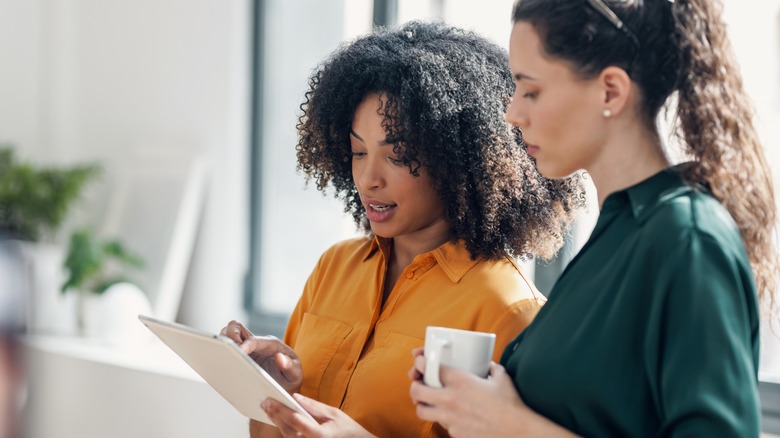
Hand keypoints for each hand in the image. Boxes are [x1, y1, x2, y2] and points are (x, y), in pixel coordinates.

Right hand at [220, 320, 302, 392]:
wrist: (287, 384)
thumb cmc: (291, 377)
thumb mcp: (296, 374)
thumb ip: (290, 366)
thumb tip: (280, 358)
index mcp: (271, 344)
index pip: (254, 340)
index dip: (245, 345)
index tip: (239, 352)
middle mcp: (257, 343)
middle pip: (236, 327)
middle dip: (229, 335)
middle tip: (228, 351)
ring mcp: (248, 348)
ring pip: (228, 334)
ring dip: (223, 341)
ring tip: (224, 355)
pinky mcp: (241, 355)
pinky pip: (227, 347)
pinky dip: (221, 350)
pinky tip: (220, 361)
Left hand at [261, 394, 375, 437]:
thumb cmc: (348, 430)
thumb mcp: (334, 414)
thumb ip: (314, 406)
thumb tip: (296, 397)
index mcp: (320, 435)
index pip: (295, 420)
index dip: (281, 409)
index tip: (269, 400)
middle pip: (287, 430)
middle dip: (275, 415)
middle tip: (264, 402)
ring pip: (287, 436)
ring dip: (277, 422)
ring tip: (269, 408)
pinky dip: (284, 428)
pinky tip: (279, 418)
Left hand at [408, 350, 577, 437]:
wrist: (517, 432)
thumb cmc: (510, 404)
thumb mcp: (500, 378)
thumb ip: (490, 367)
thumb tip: (487, 364)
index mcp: (460, 381)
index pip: (428, 367)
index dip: (420, 362)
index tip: (421, 361)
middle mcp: (450, 399)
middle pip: (416, 391)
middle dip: (414, 386)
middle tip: (419, 385)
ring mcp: (450, 418)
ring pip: (421, 412)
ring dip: (423, 406)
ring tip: (429, 403)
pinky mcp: (454, 433)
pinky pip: (440, 425)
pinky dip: (442, 420)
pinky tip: (451, 416)